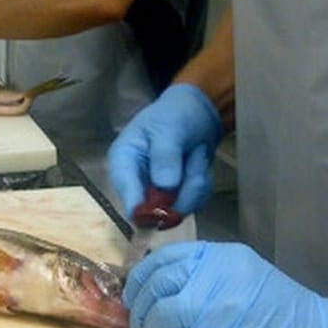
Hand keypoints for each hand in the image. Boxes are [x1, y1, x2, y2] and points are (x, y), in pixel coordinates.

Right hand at [108, 83, 222, 218]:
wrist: (195, 114)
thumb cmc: (174, 115)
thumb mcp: (169, 127)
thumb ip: (165, 155)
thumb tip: (165, 186)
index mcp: (123, 163)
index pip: (127, 195)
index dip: (143, 210)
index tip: (163, 212)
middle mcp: (137, 184)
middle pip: (157, 209)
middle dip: (183, 189)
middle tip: (195, 158)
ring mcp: (158, 195)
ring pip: (182, 207)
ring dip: (196, 181)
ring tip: (195, 155)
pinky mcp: (177, 199)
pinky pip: (196, 203)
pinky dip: (203, 183)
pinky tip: (198, 164)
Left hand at [124, 241, 327, 327]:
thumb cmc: (286, 314)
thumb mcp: (246, 275)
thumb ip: (206, 275)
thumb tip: (159, 290)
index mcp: (221, 257)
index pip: (163, 259)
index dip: (142, 280)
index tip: (135, 297)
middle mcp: (215, 276)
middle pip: (155, 286)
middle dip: (141, 311)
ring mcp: (214, 309)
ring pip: (160, 319)